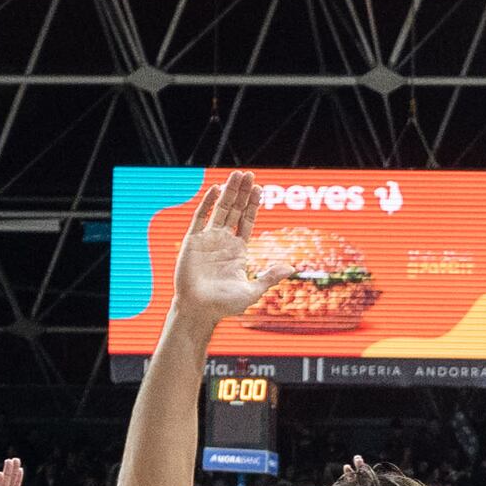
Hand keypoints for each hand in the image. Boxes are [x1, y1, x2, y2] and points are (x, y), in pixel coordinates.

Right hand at [164, 171, 270, 335]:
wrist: (199, 310)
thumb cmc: (225, 305)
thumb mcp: (253, 291)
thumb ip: (270, 277)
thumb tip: (292, 268)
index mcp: (238, 250)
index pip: (247, 221)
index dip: (252, 205)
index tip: (259, 188)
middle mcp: (224, 241)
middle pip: (234, 210)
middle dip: (242, 192)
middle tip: (249, 174)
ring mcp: (208, 239)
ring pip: (220, 209)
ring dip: (228, 192)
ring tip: (237, 175)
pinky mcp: (193, 241)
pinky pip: (200, 217)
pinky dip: (207, 203)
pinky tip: (215, 189)